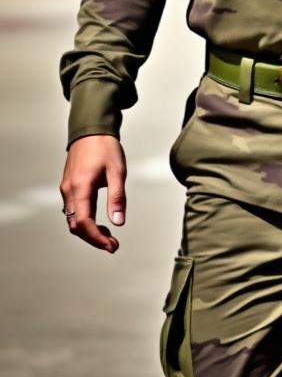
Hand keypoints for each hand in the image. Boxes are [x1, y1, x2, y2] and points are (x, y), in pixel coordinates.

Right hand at [59, 135, 126, 253]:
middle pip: (76, 226)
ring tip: (109, 235)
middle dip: (93, 238)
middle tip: (113, 245)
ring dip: (89, 231)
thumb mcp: (117, 171)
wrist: (91, 130)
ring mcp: (67, 189)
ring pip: (73, 219)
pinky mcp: (69, 187)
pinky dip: (85, 220)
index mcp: (80, 189)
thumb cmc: (105, 148)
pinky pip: (73, 210)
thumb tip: (119, 222)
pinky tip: (99, 221)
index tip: (112, 246)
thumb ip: (117, 197)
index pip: (83, 223)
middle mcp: (69, 192)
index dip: (96, 238)